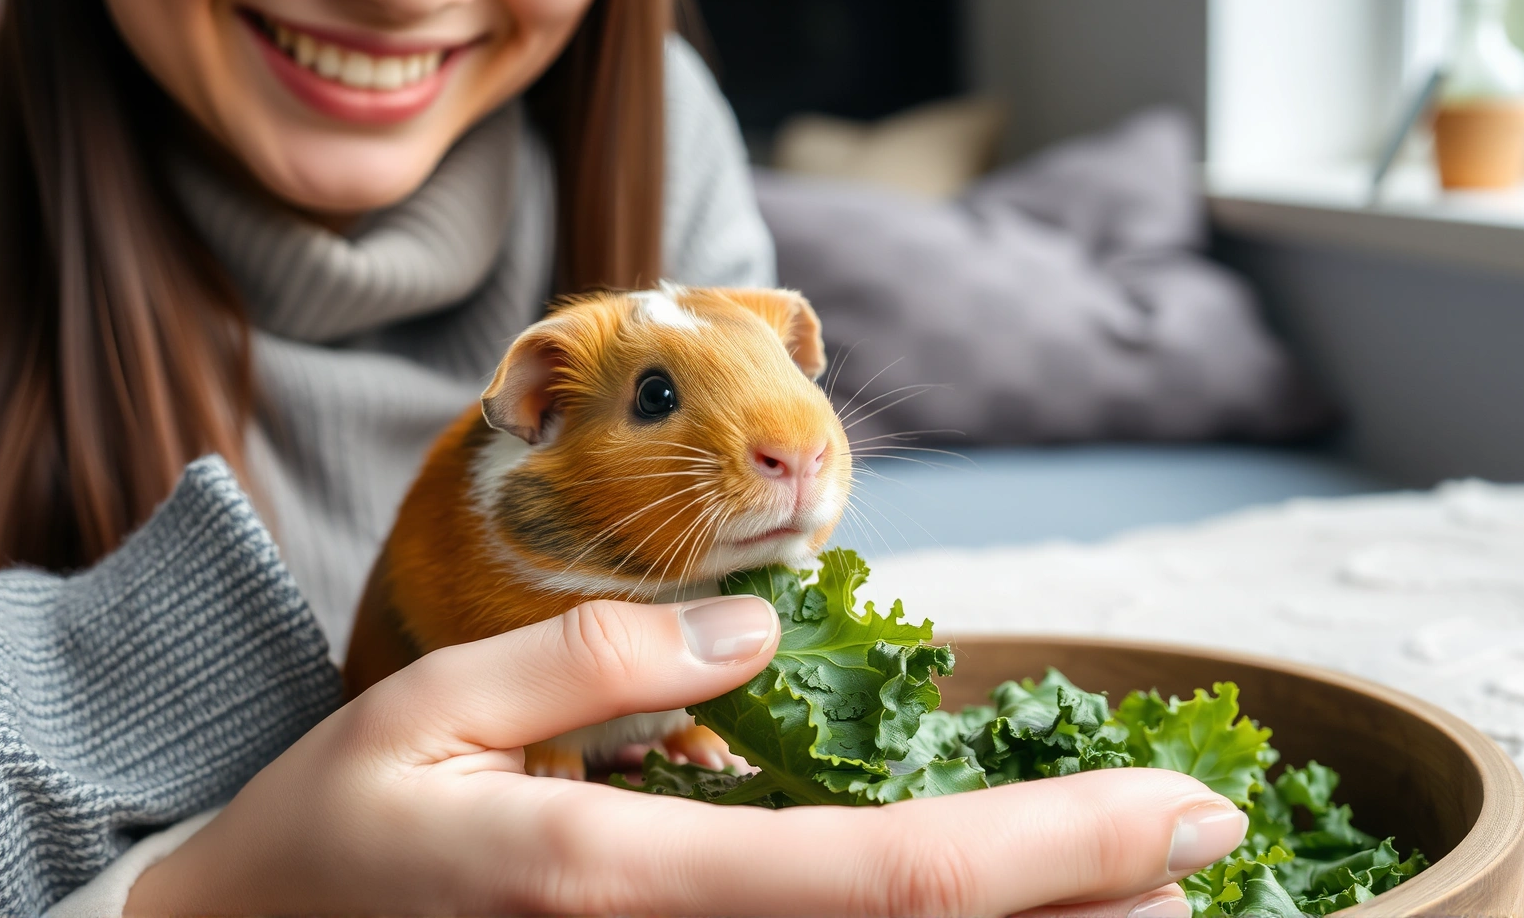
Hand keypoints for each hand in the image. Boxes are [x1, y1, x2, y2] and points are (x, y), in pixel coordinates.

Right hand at [126, 596, 1243, 915]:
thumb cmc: (321, 845)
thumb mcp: (423, 713)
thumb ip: (590, 664)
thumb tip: (759, 633)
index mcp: (614, 883)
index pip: (889, 882)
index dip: (1057, 853)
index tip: (1187, 813)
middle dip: (1087, 915)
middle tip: (1202, 853)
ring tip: (1141, 889)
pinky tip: (977, 900)